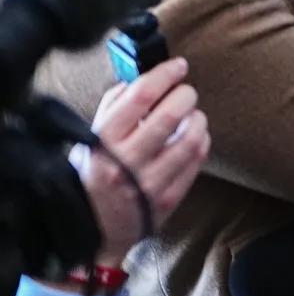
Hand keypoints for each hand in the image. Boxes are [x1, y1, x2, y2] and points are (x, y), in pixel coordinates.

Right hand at [72, 57, 210, 267]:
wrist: (90, 229)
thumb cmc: (90, 176)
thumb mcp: (89, 140)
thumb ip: (113, 107)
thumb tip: (139, 79)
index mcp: (103, 142)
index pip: (140, 96)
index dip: (164, 74)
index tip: (177, 66)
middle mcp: (126, 162)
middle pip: (171, 115)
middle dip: (185, 95)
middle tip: (185, 92)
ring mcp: (149, 183)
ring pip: (191, 138)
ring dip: (198, 119)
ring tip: (191, 116)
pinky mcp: (168, 199)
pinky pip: (197, 161)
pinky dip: (201, 141)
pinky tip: (194, 137)